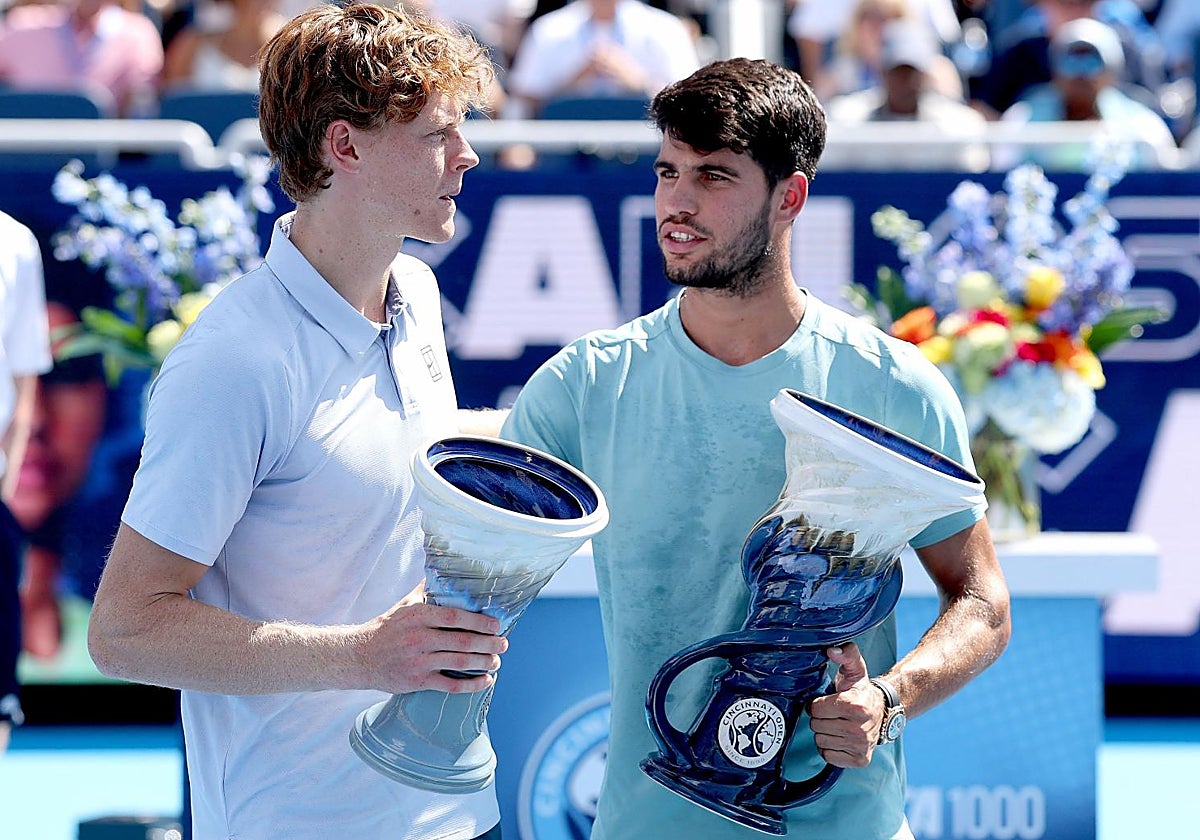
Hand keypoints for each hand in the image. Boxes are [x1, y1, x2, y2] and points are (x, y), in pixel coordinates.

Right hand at [360, 582, 507, 694]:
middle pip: (463, 642)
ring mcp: (418, 661)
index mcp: (418, 615)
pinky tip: (486, 680)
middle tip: (504, 644)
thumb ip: (427, 589)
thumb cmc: (387, 627)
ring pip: (460, 663)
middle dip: (489, 643)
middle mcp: (419, 638)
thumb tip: (445, 568)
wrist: (359, 656)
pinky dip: (472, 685)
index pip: (455, 617)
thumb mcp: (405, 604)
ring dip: (484, 663)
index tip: (496, 624)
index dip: (479, 621)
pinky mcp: (417, 681)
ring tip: (496, 660)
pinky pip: (450, 686)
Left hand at [807, 643, 883, 767]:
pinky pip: (828, 756)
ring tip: (838, 724)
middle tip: (834, 713)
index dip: (818, 703)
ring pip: (821, 741)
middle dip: (821, 718)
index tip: (829, 701)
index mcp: (855, 706)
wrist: (882, 712)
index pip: (815, 708)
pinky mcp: (860, 760)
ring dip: (825, 732)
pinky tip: (840, 737)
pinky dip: (830, 748)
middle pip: (816, 725)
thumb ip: (845, 654)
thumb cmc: (861, 691)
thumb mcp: (855, 669)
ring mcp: (860, 746)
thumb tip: (832, 650)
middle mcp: (859, 729)